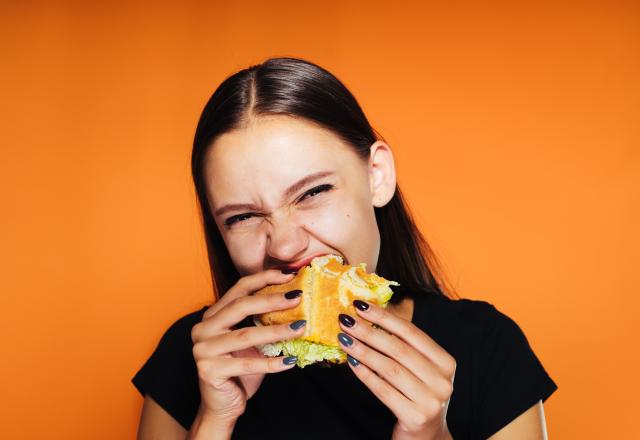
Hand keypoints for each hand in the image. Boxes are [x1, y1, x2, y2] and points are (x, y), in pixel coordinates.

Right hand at [190, 270, 305, 423]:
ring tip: (301, 328)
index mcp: (212, 316)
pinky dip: (272, 363)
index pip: (239, 289)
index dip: (264, 279)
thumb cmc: (240, 369)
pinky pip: (247, 364)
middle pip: (240, 307)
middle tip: (298, 297)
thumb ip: (262, 321)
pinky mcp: (209, 371)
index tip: (289, 275)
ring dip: (277, 331)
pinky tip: (291, 361)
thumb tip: (295, 299)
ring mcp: (203, 350)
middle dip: (272, 300)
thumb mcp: (251, 341)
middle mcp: (203, 329)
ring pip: (246, 335)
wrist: (222, 405)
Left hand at [337, 300, 455, 439]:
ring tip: (344, 339)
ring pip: (389, 369)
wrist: (427, 437)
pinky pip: (383, 390)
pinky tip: (351, 362)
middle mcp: (442, 381)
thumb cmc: (418, 396)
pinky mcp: (414, 417)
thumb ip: (403, 347)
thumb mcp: (420, 370)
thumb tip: (369, 318)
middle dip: (369, 332)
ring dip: (363, 351)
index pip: (412, 333)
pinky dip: (364, 374)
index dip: (385, 317)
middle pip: (399, 349)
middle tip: (346, 321)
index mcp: (446, 362)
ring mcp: (430, 401)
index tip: (361, 306)